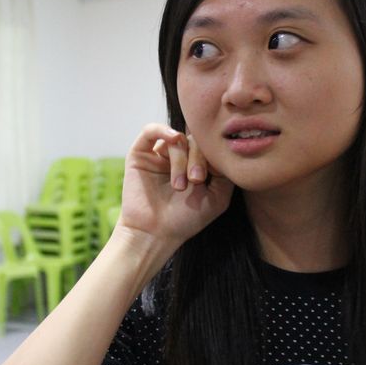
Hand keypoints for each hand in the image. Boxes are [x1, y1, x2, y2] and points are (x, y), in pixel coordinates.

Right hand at [115, 123, 233, 253]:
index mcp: (197, 165)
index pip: (209, 146)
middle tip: (196, 180)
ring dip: (181, 160)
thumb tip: (219, 147)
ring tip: (179, 185)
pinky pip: (151, 130)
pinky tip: (173, 139)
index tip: (211, 177)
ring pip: (177, 139)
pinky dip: (163, 130)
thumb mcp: (218, 196)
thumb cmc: (187, 219)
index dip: (213, 156)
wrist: (156, 234)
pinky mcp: (140, 154)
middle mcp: (179, 157)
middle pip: (195, 140)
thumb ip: (225, 171)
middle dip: (198, 159)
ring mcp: (159, 155)